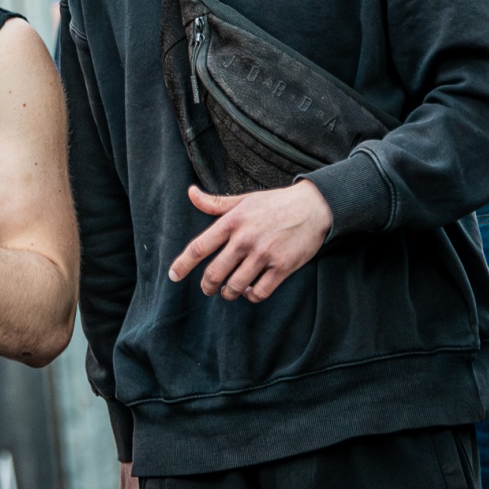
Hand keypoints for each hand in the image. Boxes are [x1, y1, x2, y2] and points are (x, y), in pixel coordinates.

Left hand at [167, 180, 331, 301]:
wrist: (314, 207)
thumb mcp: (244, 199)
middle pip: (214, 273)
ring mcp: (264, 254)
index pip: (199, 247)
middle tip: (208, 288)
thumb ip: (215, 203)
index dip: (182, 265)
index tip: (173, 276)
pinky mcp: (282, 267)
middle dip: (207, 286)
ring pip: (235, 287)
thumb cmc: (275, 203)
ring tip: (229, 290)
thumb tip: (190, 193)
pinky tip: (251, 290)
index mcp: (232, 222)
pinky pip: (259, 292)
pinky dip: (251, 296)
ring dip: (228, 293)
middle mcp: (245, 239)